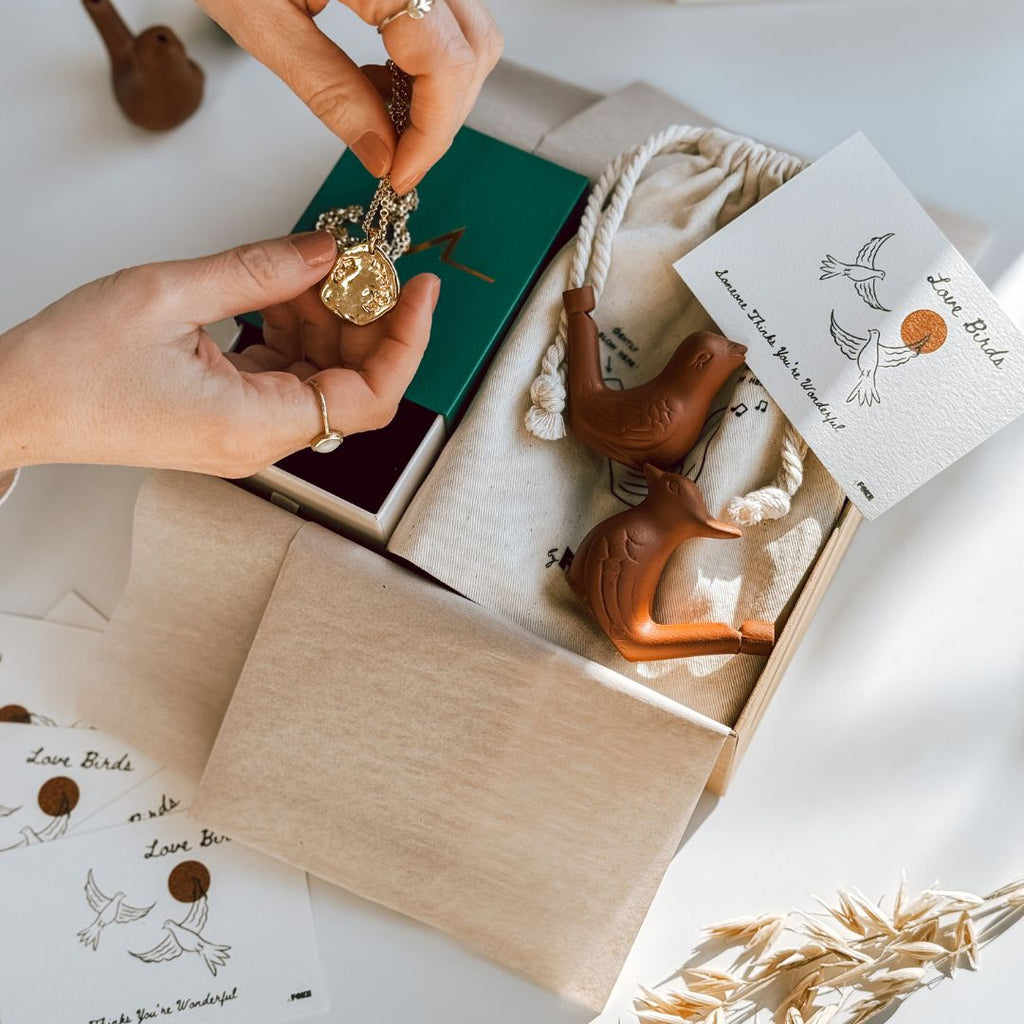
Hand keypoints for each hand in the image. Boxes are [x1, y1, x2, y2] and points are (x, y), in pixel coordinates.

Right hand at [0, 233, 439, 477]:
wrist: (17, 402)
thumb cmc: (70, 367)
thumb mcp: (169, 294)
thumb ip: (261, 270)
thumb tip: (325, 252)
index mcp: (253, 426)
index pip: (370, 397)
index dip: (406, 342)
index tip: (420, 291)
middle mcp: (259, 440)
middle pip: (351, 384)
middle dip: (364, 318)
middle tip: (359, 261)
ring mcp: (247, 432)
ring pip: (320, 376)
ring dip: (326, 319)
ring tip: (310, 266)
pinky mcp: (231, 417)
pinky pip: (286, 374)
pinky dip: (293, 330)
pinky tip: (281, 290)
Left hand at [198, 0, 501, 192]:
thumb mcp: (259, 18)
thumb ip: (328, 89)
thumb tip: (380, 153)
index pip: (446, 66)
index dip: (431, 134)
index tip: (400, 174)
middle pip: (473, 51)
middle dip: (440, 118)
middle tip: (394, 157)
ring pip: (472, 35)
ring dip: (439, 90)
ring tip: (382, 114)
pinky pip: (449, 15)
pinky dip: (428, 58)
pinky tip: (384, 77)